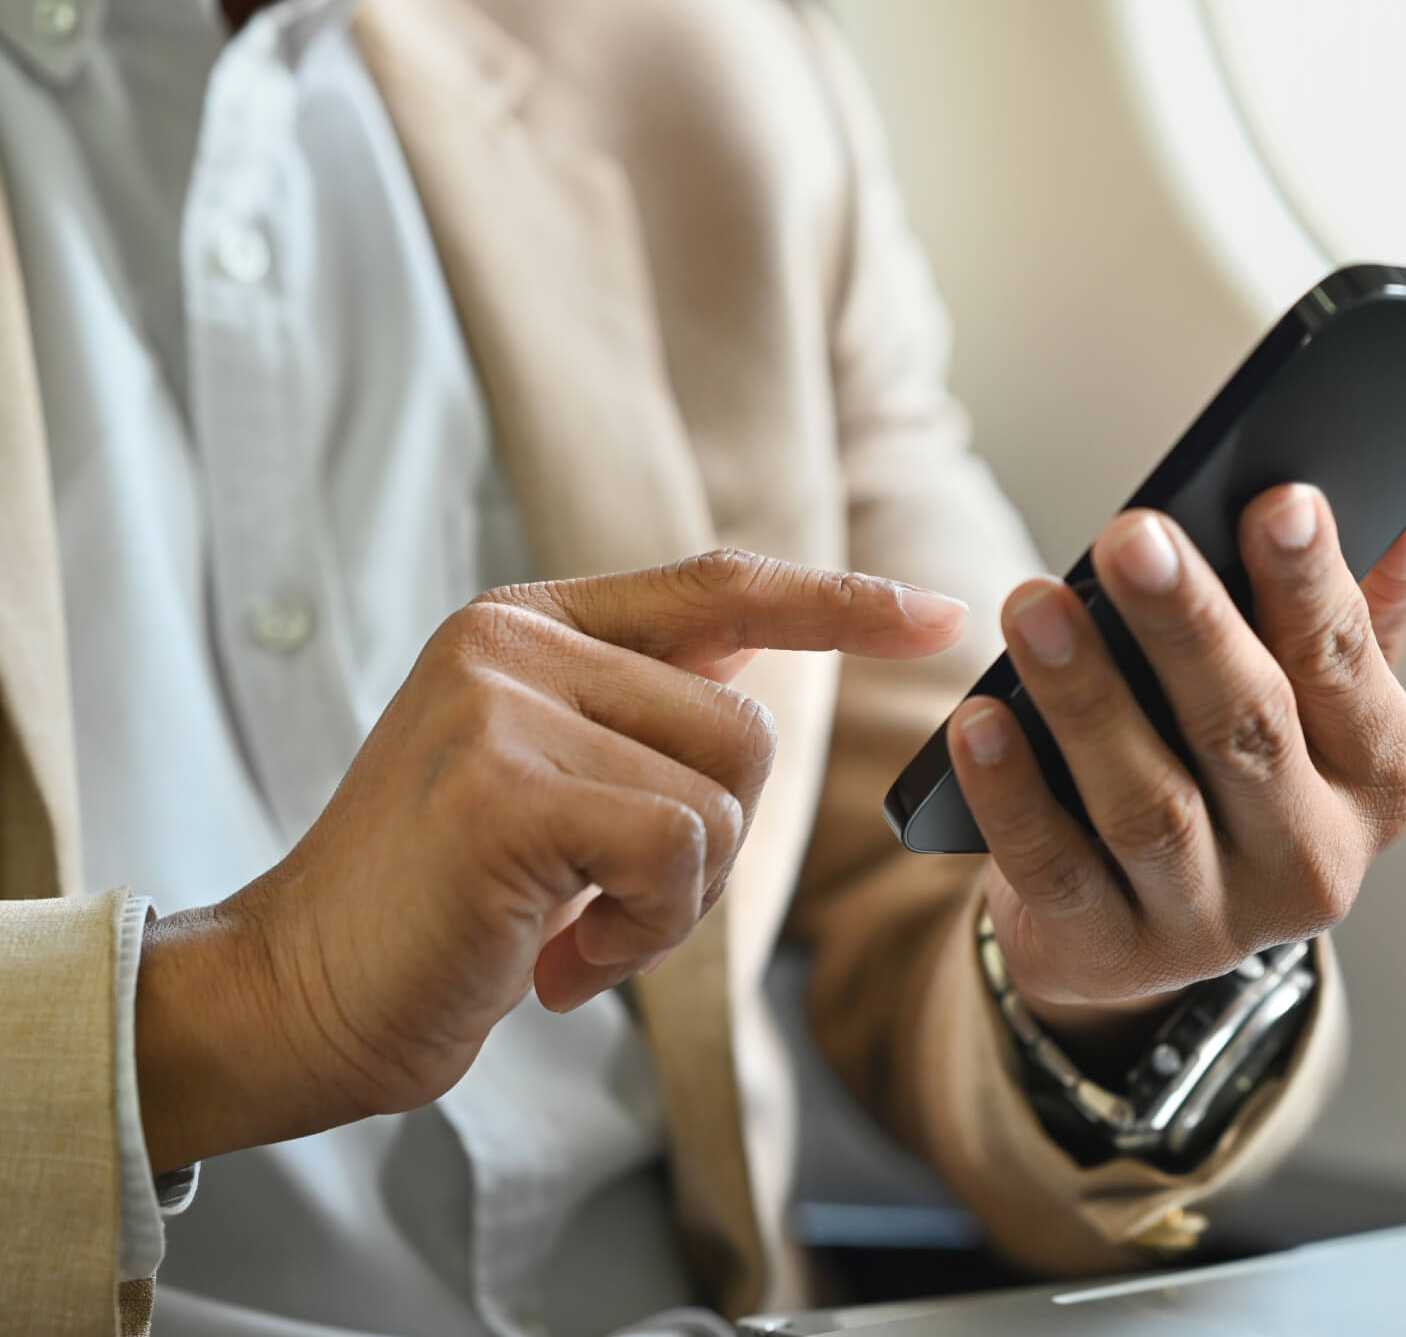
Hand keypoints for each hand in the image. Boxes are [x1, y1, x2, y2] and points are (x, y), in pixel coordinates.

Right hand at [136, 550, 967, 1173]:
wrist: (294, 996)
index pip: (718, 584)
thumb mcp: (540, 780)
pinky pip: (676, 849)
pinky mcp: (501, 787)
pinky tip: (557, 962)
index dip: (838, 599)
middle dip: (713, 845)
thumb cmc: (439, 908)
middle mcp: (512, 640)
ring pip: (721, 791)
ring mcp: (501, 703)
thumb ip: (632, 718)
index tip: (936, 614)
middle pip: (745, 724)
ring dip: (676, 900)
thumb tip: (752, 688)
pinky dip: (644, 931)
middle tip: (611, 905)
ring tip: (577, 932)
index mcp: (528, 624)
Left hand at [946, 486, 1405, 1055]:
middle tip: (1134, 536)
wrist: (1140, 926)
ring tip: (1034, 608)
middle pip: (1245, 730)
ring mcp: (1210, 923)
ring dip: (1087, 700)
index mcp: (1378, 779)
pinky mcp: (1111, 952)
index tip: (1277, 499)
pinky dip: (1014, 794)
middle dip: (1188, 628)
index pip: (1345, 666)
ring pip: (1148, 805)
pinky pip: (1056, 868)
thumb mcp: (1312, 704)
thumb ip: (1359, 609)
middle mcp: (1311, 862)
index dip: (1311, 584)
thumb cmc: (1233, 777)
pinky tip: (978, 721)